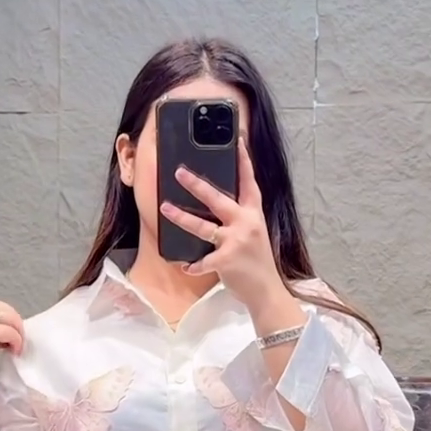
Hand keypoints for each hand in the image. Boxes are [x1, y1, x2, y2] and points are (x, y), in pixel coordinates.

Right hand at [0, 298, 24, 380]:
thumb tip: (6, 334)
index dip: (8, 319)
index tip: (10, 334)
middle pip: (8, 309)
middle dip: (16, 325)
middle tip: (18, 341)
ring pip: (11, 318)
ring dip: (18, 333)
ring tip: (17, 347)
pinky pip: (10, 332)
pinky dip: (16, 341)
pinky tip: (14, 351)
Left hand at [159, 140, 288, 310]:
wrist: (266, 290)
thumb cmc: (257, 261)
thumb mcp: (253, 233)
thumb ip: (238, 218)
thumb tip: (216, 206)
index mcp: (254, 214)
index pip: (249, 182)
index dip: (244, 161)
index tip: (237, 140)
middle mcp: (246, 223)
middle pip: (218, 199)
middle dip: (197, 185)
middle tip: (179, 172)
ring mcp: (236, 241)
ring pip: (203, 226)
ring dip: (181, 218)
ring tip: (164, 208)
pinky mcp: (227, 260)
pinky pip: (203, 261)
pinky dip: (193, 265)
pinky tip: (185, 266)